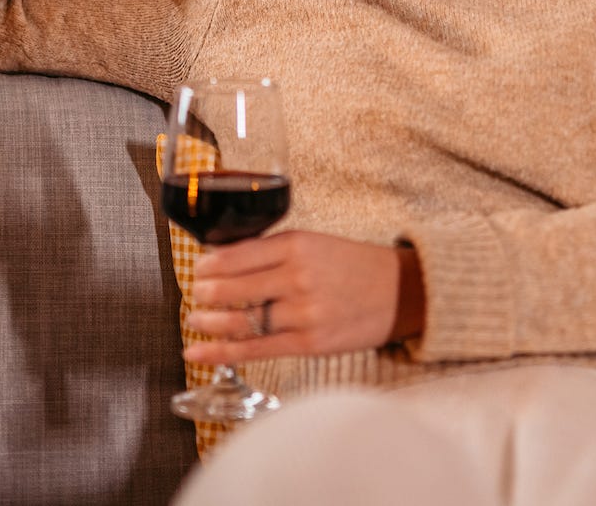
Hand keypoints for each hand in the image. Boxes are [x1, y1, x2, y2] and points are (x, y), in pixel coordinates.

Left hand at [183, 232, 421, 364]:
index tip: (199, 267)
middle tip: (195, 293)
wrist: (400, 292)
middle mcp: (297, 276)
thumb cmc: (353, 265)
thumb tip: (225, 257)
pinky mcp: (308, 342)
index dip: (212, 264)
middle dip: (208, 292)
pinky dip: (223, 353)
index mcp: (297, 244)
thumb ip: (274, 249)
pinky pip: (256, 348)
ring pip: (242, 320)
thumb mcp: (315, 242)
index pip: (241, 253)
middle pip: (236, 288)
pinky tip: (198, 353)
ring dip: (211, 322)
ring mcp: (302, 312)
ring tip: (195, 321)